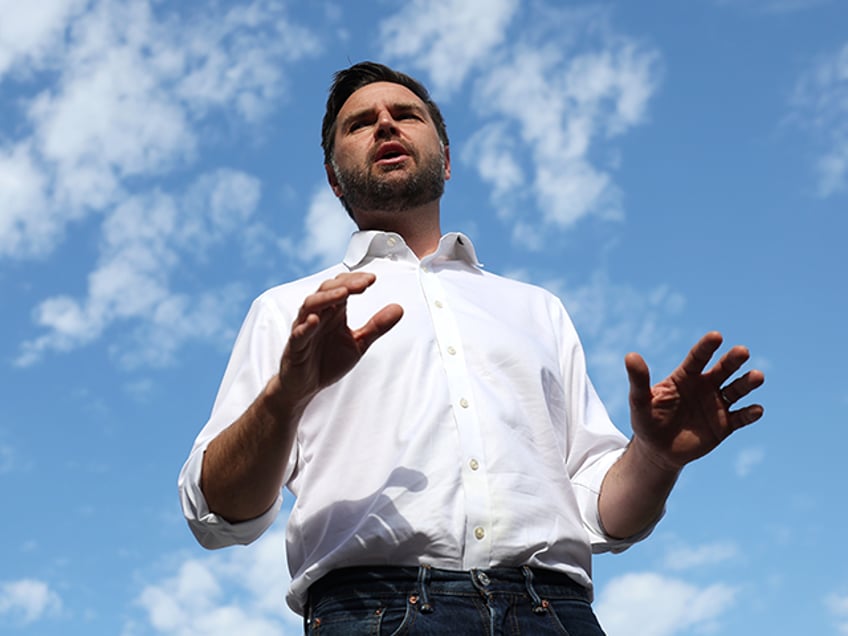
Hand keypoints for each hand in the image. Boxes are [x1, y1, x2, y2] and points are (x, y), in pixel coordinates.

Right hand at [276, 272, 402, 407]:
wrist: (305, 386)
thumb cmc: (327, 360)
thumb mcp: (358, 343)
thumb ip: (377, 326)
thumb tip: (399, 308)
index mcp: (333, 312)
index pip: (342, 287)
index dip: (355, 280)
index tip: (372, 279)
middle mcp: (318, 315)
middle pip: (327, 290)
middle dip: (345, 284)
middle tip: (363, 283)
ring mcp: (304, 329)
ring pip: (310, 306)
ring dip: (326, 298)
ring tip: (343, 294)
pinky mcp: (295, 347)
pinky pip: (298, 334)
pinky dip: (305, 326)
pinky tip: (314, 321)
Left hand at [625, 331, 764, 471]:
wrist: (658, 450)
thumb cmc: (647, 421)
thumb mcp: (640, 402)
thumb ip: (638, 380)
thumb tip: (630, 355)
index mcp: (685, 377)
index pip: (697, 358)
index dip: (706, 347)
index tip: (716, 336)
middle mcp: (705, 386)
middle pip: (722, 369)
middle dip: (733, 360)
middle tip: (742, 351)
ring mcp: (717, 405)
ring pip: (736, 390)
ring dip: (747, 383)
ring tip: (757, 376)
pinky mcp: (725, 425)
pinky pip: (740, 417)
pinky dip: (749, 413)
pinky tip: (756, 410)